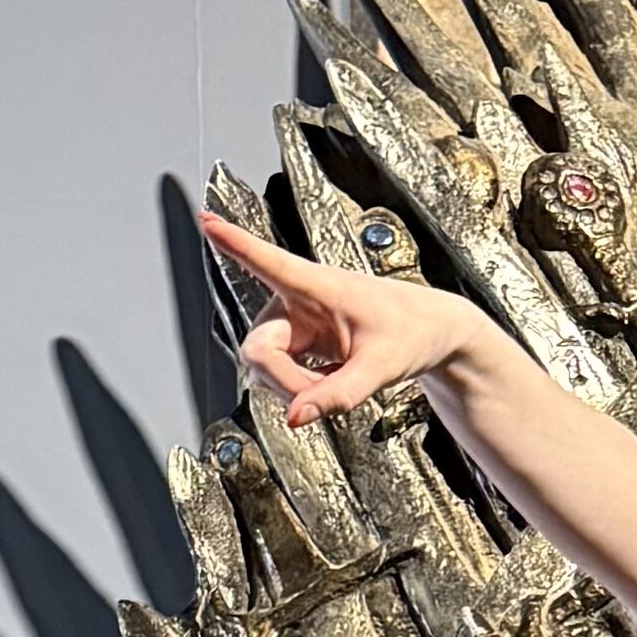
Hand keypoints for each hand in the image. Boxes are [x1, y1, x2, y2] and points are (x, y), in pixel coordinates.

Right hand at [201, 194, 489, 430]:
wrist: (432, 332)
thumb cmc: (412, 332)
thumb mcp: (381, 369)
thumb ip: (338, 396)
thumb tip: (295, 417)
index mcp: (320, 286)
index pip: (270, 262)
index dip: (234, 242)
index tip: (205, 219)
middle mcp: (298, 300)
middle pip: (258, 348)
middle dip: (282, 380)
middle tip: (317, 398)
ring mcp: (295, 322)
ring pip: (265, 366)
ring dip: (294, 386)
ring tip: (338, 382)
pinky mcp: (296, 341)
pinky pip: (279, 374)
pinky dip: (301, 388)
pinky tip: (330, 379)